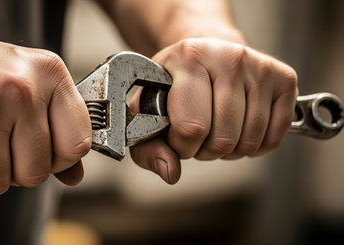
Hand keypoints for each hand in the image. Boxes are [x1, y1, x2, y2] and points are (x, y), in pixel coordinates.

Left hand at [129, 37, 297, 183]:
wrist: (205, 53)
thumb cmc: (173, 84)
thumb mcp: (147, 108)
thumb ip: (148, 147)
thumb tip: (170, 173)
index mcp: (188, 58)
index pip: (191, 127)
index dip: (182, 146)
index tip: (177, 136)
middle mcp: (228, 56)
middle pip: (223, 138)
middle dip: (205, 150)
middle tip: (197, 135)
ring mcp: (259, 66)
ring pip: (250, 141)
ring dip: (229, 150)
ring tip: (216, 130)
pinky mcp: (284, 78)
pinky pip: (274, 137)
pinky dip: (255, 146)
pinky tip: (239, 130)